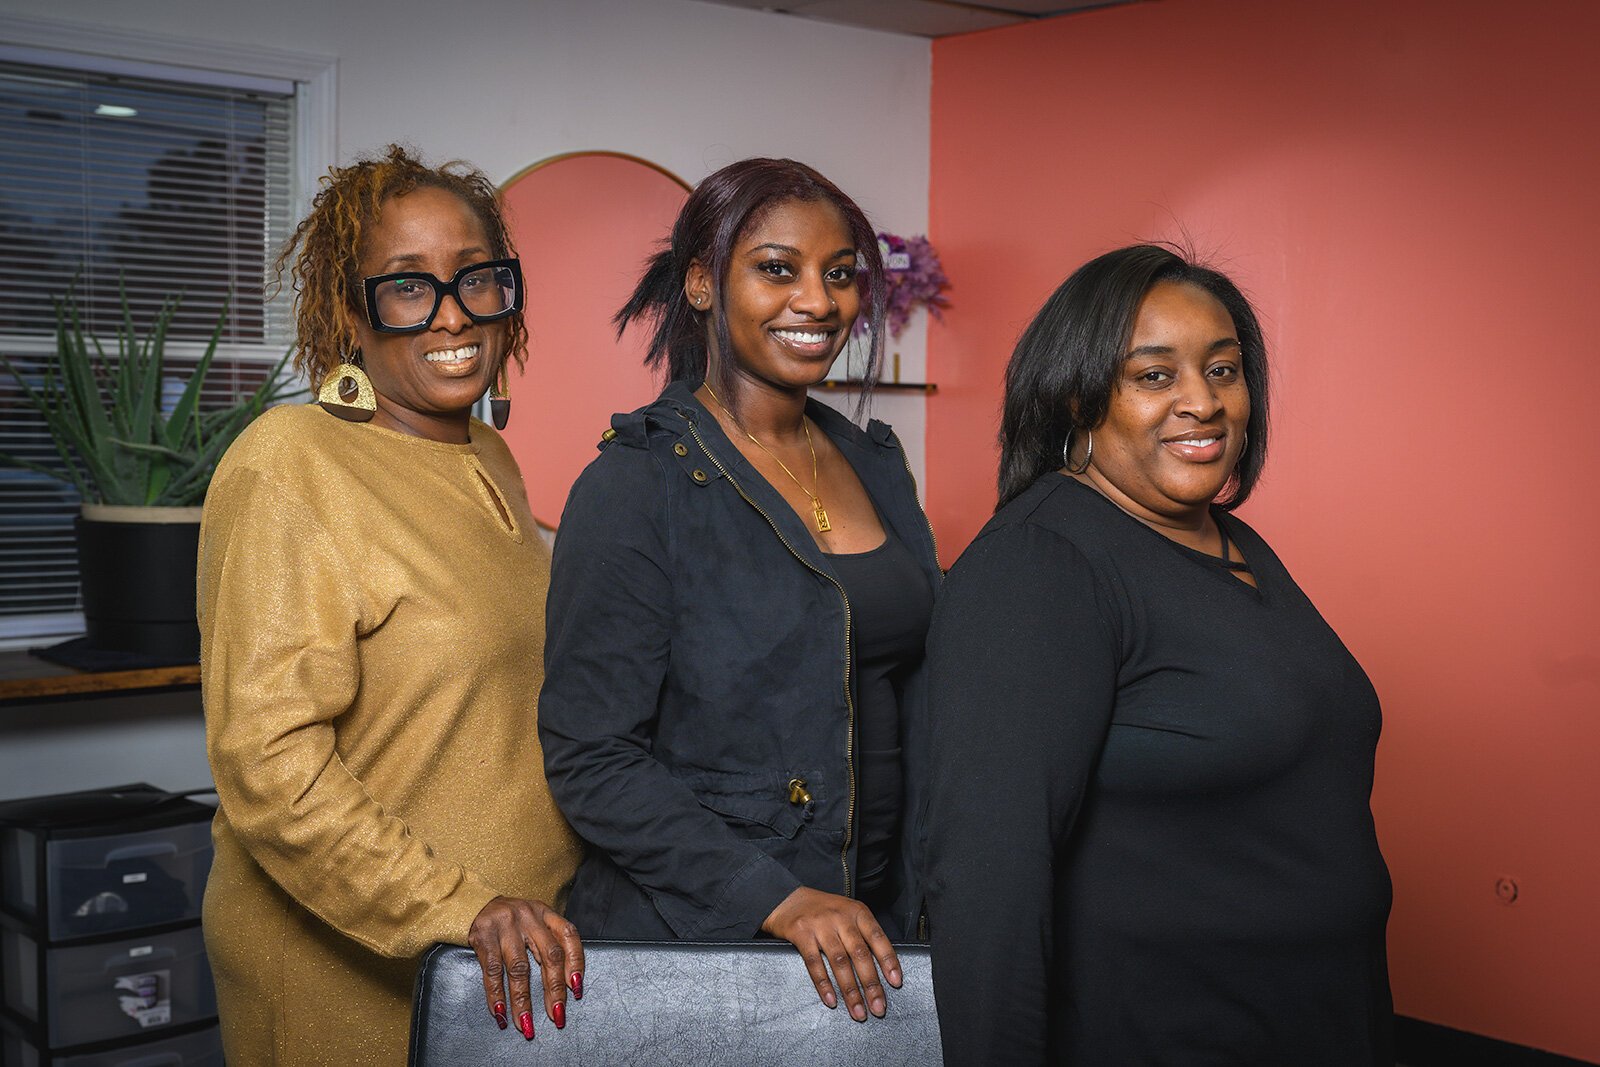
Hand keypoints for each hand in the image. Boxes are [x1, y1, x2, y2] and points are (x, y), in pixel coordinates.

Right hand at [467, 896, 583, 1039]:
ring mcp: (506, 926)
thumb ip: (549, 943)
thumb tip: (566, 983)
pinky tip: (500, 1012)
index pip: (569, 936)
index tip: (576, 989)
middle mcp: (529, 917)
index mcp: (545, 913)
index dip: (576, 962)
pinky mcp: (484, 937)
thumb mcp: (534, 921)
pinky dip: (496, 995)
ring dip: (523, 1001)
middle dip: (554, 990)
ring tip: (525, 1024)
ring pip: (520, 969)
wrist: (475, 902)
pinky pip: (492, 971)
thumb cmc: (512, 920)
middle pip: (549, 956)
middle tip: (556, 1016)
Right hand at [761, 886, 902, 1020]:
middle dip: (871, 984)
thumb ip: (863, 934)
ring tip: (858, 1011)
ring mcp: (820, 925)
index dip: (888, 961)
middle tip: (878, 1007)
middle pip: (860, 954)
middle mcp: (841, 917)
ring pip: (839, 962)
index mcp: (857, 912)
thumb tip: (882, 968)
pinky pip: (814, 963)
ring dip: (850, 991)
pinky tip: (831, 1000)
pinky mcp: (801, 934)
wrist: (788, 898)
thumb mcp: (848, 913)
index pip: (878, 938)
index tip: (895, 982)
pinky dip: (824, 984)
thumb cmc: (824, 910)